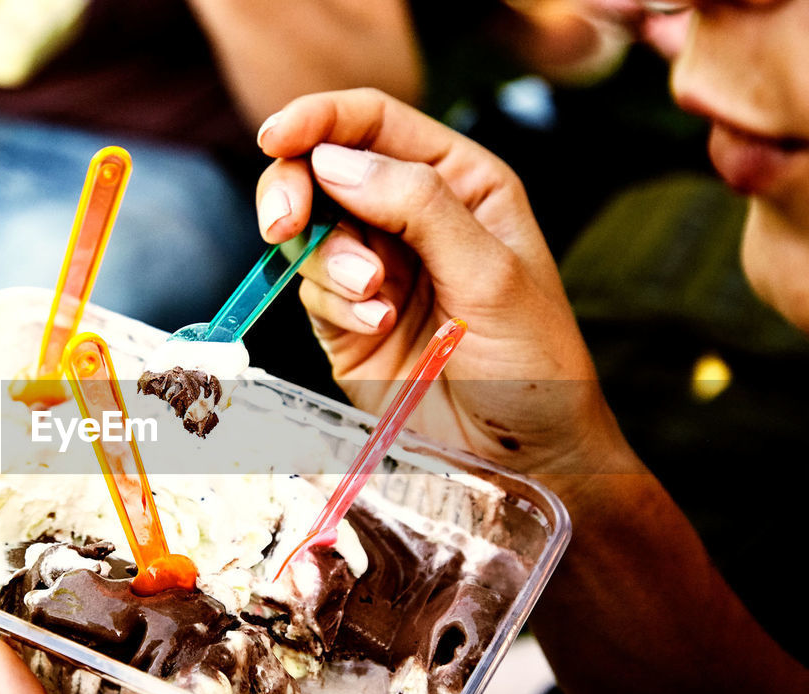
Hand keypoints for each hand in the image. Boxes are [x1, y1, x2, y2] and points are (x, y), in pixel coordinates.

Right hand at [255, 88, 632, 477]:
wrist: (521, 458)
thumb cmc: (533, 363)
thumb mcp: (489, 274)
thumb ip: (417, 207)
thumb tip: (333, 160)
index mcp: (459, 182)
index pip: (375, 124)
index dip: (319, 120)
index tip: (275, 138)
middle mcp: (412, 217)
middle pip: (323, 170)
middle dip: (296, 190)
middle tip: (283, 224)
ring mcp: (376, 269)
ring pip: (310, 233)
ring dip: (327, 262)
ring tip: (372, 299)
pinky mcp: (348, 320)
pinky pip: (311, 290)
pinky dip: (333, 305)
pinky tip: (377, 328)